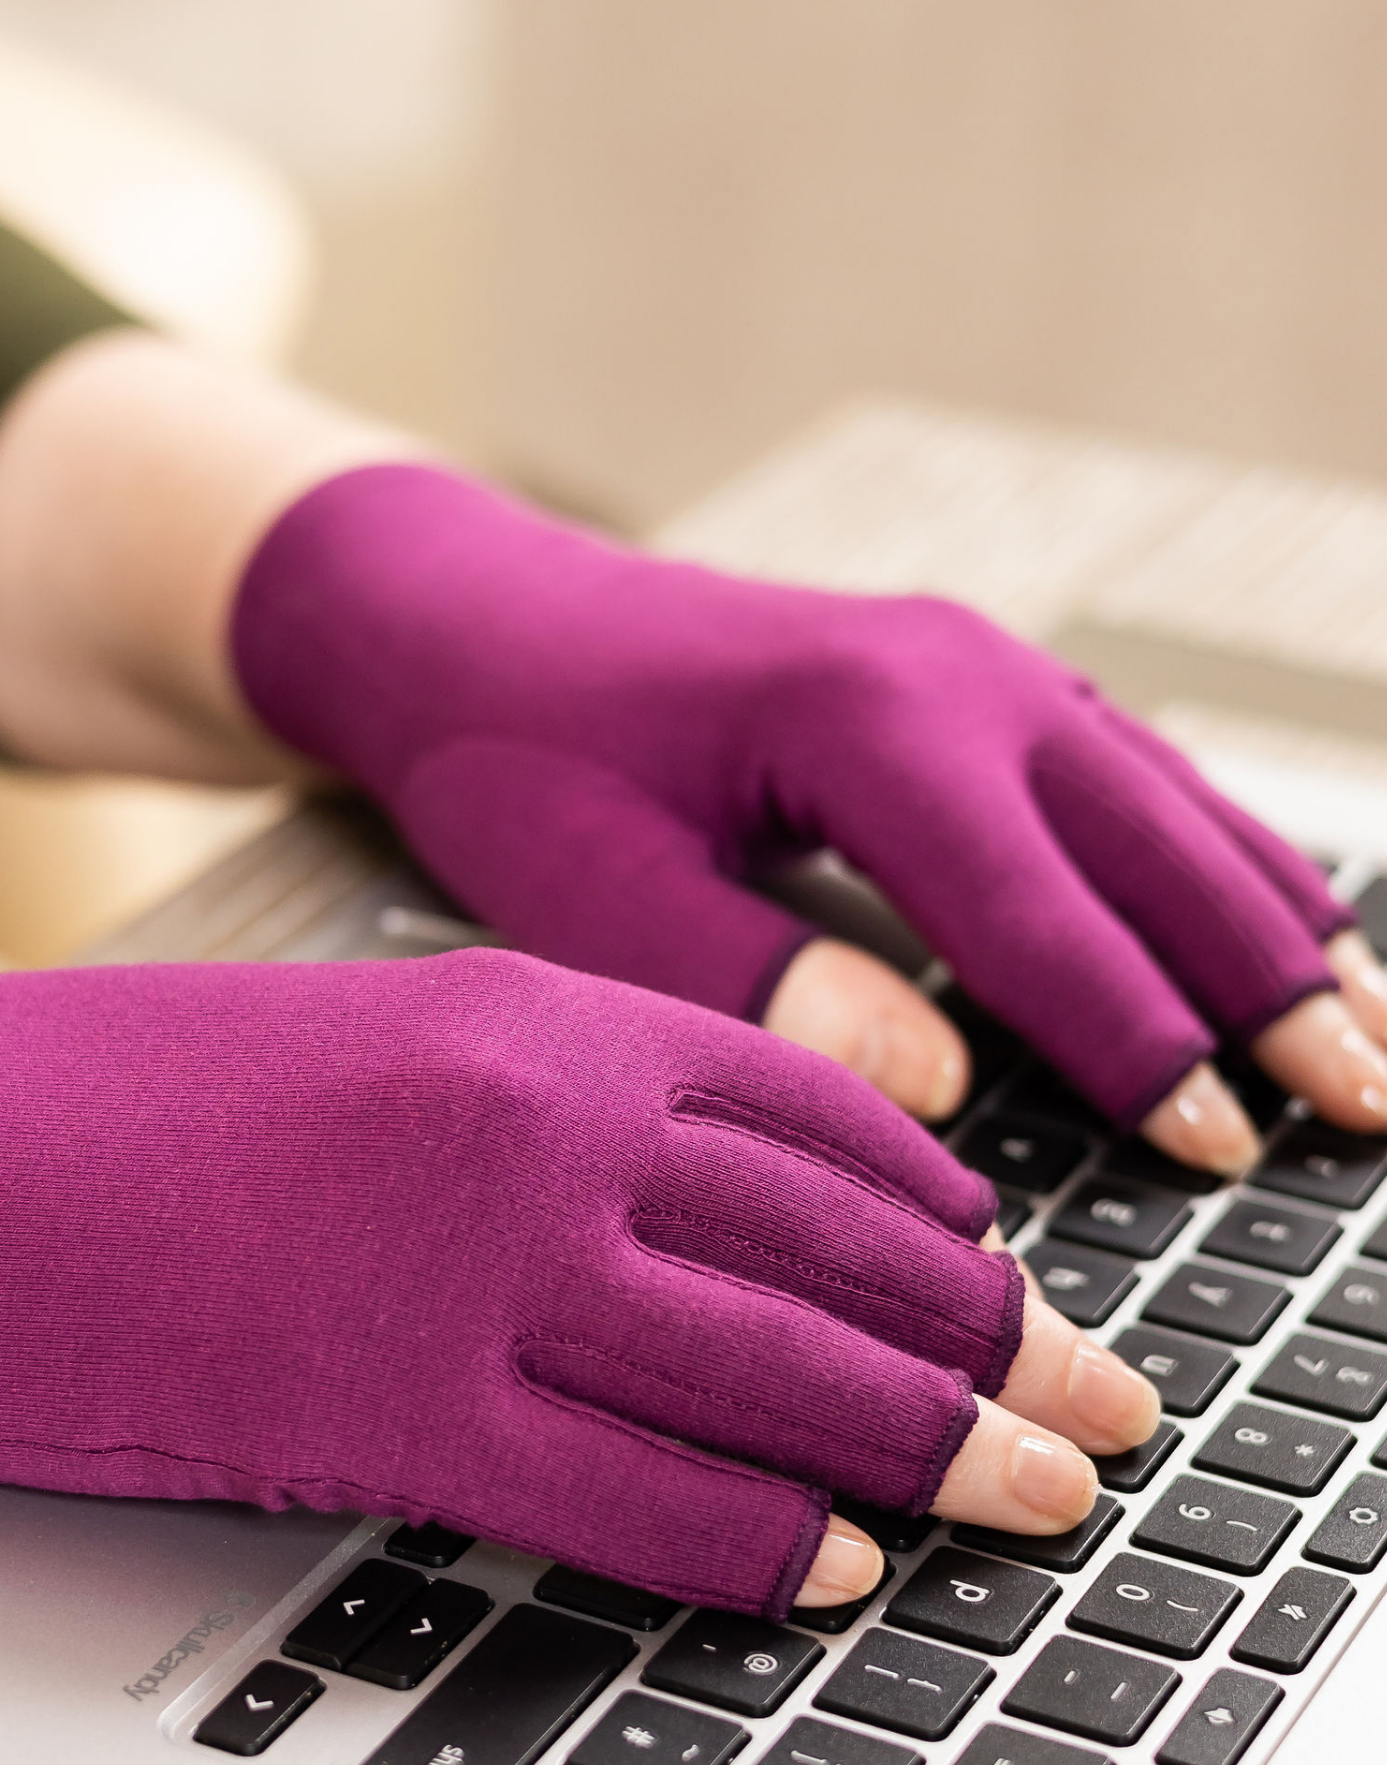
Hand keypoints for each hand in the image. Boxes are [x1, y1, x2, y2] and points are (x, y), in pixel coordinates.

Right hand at [0, 953, 1154, 1610]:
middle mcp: (527, 1121)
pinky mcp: (393, 1411)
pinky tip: (836, 1567)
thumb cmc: (129, 1100)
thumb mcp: (366, 1052)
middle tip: (1089, 1409)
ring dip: (925, 1444)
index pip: (804, 1106)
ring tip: (1028, 1499)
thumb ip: (537, 1108)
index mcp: (521, 1007)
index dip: (930, 1203)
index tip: (998, 1271)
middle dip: (986, 1339)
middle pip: (828, 1242)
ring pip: (772, 1370)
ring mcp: (469, 1267)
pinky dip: (760, 1539)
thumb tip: (690, 1211)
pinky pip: (638, 1492)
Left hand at [232, 464, 1385, 1167]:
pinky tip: (1253, 905)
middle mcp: (952, 674)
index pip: (1041, 915)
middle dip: (1270, 986)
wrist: (468, 615)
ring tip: (1372, 1029)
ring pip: (1166, 801)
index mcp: (869, 722)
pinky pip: (1122, 768)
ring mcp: (967, 661)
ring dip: (1268, 917)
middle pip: (1153, 849)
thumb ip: (760, 980)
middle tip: (1375, 1106)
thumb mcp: (595, 888)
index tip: (1224, 1149)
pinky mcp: (955, 676)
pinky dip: (1205, 851)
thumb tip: (943, 1087)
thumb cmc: (512, 750)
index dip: (1138, 1041)